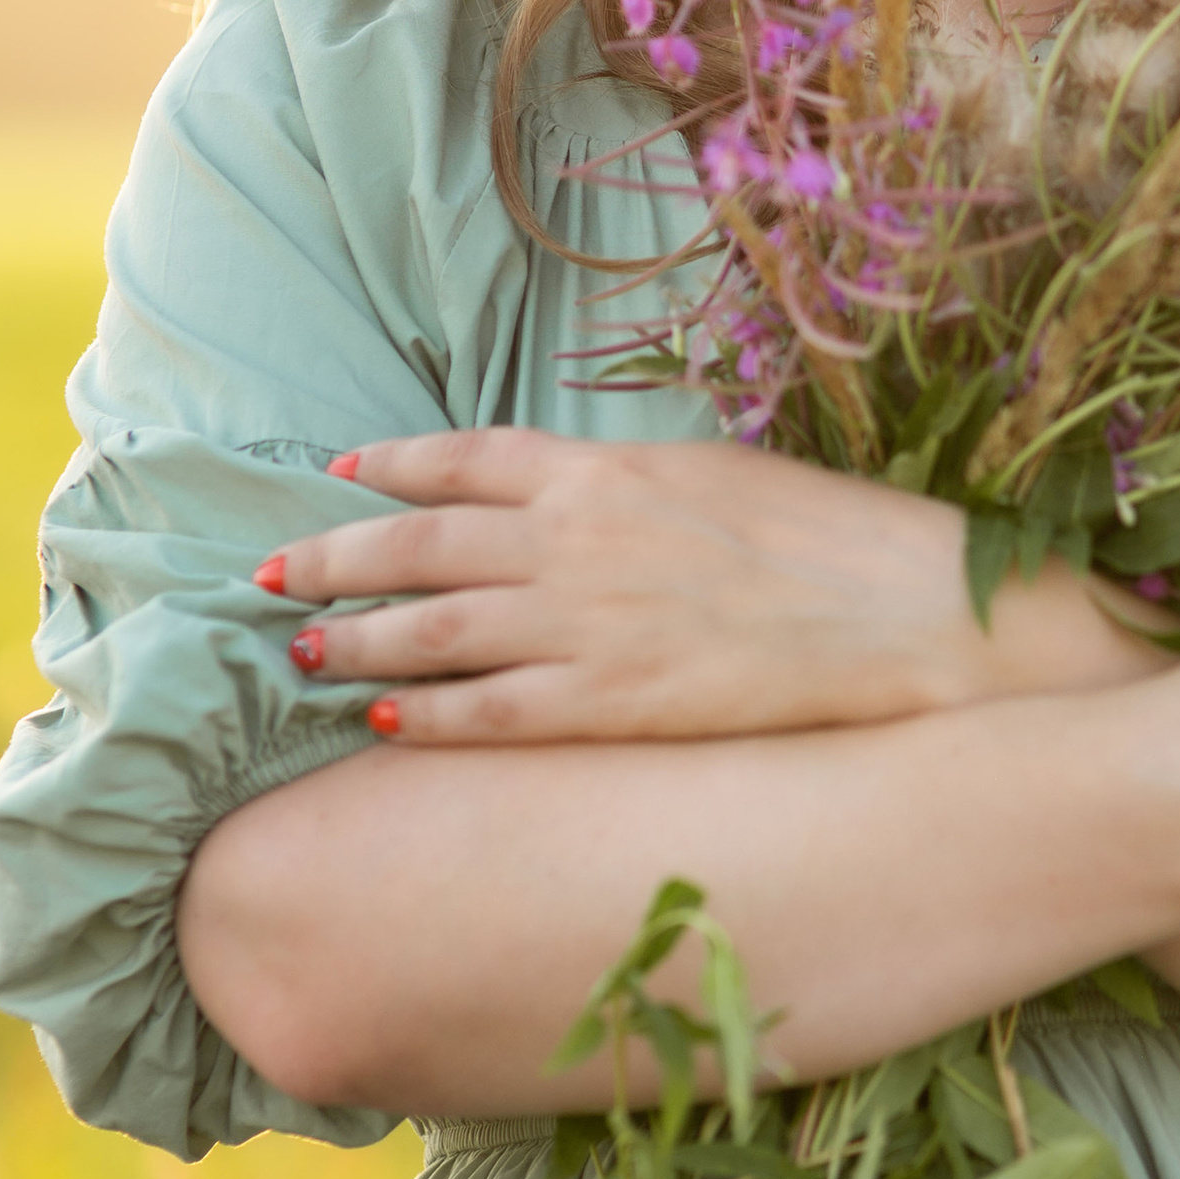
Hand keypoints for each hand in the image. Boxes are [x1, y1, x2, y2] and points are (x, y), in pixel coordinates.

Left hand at [259, 429, 1163, 742]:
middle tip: (267, 573)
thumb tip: (578, 497)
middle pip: (418, 542)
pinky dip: (427, 715)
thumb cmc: (835, 539)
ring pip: (433, 628)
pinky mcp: (614, 703)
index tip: (339, 476)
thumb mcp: (721, 475)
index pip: (465, 458)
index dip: (392, 469)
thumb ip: (632, 486)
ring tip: (299, 651)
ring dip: (356, 636)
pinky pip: (491, 713)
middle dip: (333, 555)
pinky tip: (382, 720)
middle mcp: (577, 536)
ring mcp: (588, 623)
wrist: (912, 613)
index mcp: (608, 467)